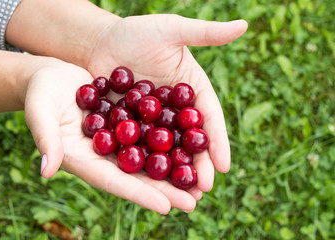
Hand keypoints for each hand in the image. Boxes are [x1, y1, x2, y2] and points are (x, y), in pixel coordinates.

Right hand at [25, 61, 200, 213]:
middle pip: (138, 175)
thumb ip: (45, 138)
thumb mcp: (40, 112)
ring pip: (149, 156)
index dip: (139, 194)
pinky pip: (152, 131)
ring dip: (174, 168)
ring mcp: (119, 137)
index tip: (166, 207)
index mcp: (85, 159)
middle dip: (165, 190)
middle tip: (193, 202)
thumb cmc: (41, 92)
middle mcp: (106, 154)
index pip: (114, 181)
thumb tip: (47, 170)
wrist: (54, 75)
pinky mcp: (129, 119)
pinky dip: (171, 139)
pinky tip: (193, 143)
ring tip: (201, 181)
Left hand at [85, 15, 246, 192]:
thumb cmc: (136, 33)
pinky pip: (140, 150)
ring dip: (174, 173)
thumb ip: (205, 33)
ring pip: (167, 151)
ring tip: (181, 198)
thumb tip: (245, 24)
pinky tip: (147, 185)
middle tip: (203, 190)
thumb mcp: (171, 30)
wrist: (98, 43)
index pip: (209, 118)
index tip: (224, 165)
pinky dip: (145, 166)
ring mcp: (153, 122)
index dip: (217, 141)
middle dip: (197, 165)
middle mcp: (175, 110)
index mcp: (191, 90)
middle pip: (190, 140)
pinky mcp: (130, 128)